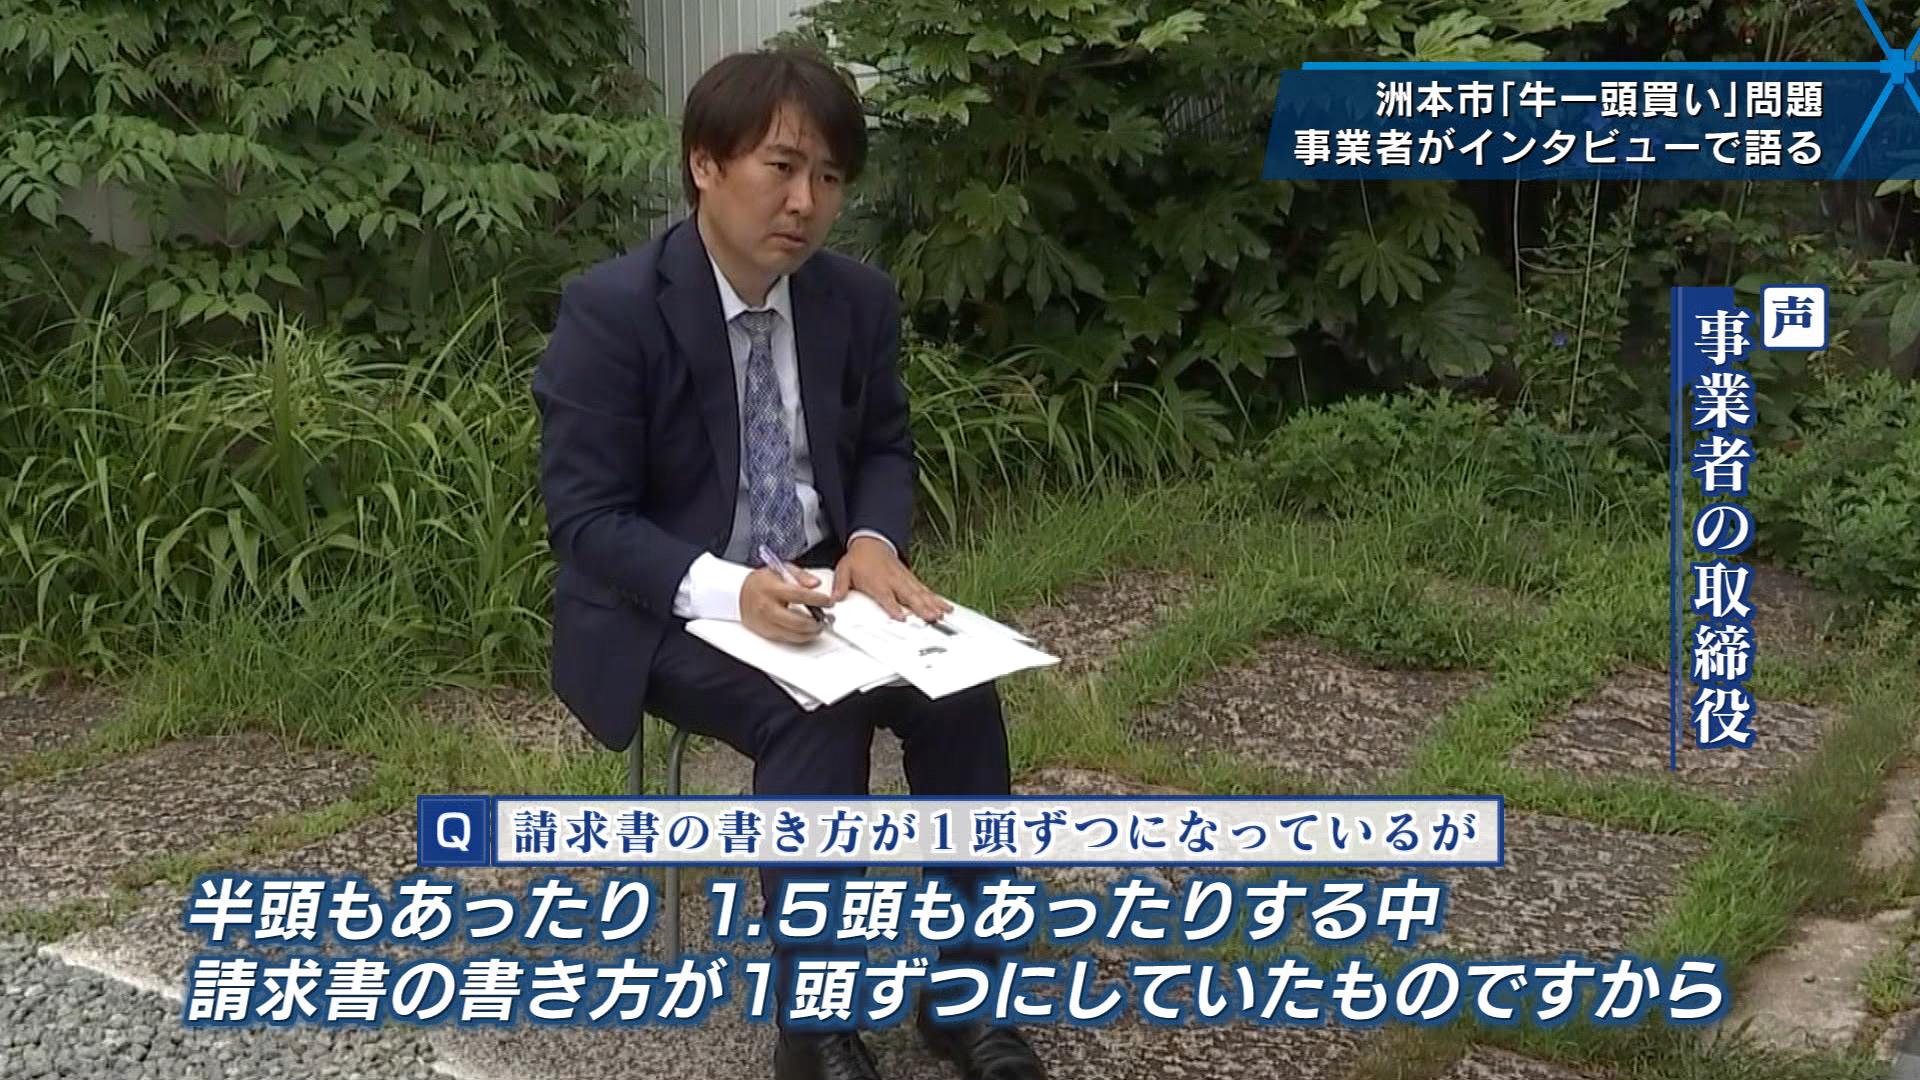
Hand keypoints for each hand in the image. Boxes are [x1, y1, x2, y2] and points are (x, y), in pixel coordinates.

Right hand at [739, 566, 832, 642]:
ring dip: (811, 632)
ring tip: (818, 626)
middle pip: (798, 621)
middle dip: (816, 622)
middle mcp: (768, 608)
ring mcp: (767, 622)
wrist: (739, 594)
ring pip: (794, 634)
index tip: (828, 601)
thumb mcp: (780, 570)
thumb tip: (815, 583)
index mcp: (772, 589)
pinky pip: (787, 638)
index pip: (800, 595)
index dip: (817, 600)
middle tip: (825, 618)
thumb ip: (800, 575)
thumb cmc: (761, 582)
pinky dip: (800, 636)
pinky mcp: (766, 632)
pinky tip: (807, 631)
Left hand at [833, 535, 952, 622]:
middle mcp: (894, 581)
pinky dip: (936, 599)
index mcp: (877, 581)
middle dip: (920, 607)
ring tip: (941, 614)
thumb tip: (834, 598)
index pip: (886, 596)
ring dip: (932, 604)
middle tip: (930, 617)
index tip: (901, 617)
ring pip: (921, 593)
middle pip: (909, 596)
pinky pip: (926, 590)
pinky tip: (945, 607)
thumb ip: (840, 585)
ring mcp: (905, 580)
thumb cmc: (859, 559)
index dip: (893, 607)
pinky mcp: (911, 580)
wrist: (871, 542)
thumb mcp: (844, 569)